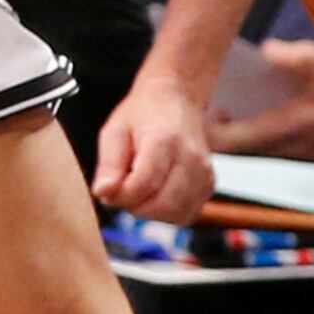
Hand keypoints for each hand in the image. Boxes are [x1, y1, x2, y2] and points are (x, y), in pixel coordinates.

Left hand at [92, 69, 217, 219]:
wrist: (177, 99)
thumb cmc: (144, 114)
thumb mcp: (114, 131)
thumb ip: (108, 164)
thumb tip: (104, 192)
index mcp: (164, 141)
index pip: (142, 185)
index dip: (120, 195)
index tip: (108, 188)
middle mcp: (191, 158)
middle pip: (162, 205)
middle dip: (135, 206)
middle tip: (123, 189)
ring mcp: (204, 173)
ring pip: (177, 214)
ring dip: (152, 211)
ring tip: (141, 188)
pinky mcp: (210, 184)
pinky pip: (188, 213)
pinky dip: (169, 212)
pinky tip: (157, 193)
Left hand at [208, 40, 313, 168]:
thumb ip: (300, 57)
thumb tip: (268, 48)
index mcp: (275, 134)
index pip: (220, 142)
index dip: (200, 125)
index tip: (199, 100)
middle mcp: (268, 151)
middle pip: (220, 144)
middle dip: (208, 121)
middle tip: (204, 93)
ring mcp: (274, 157)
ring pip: (235, 146)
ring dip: (225, 124)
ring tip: (222, 94)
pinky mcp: (283, 156)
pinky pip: (251, 144)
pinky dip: (242, 126)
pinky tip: (245, 103)